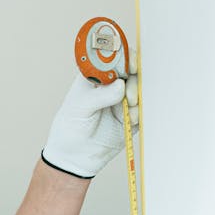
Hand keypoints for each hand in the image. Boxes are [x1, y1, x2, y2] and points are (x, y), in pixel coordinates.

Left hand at [42, 53, 137, 177]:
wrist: (75, 156)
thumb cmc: (70, 127)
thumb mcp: (79, 108)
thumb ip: (99, 96)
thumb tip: (121, 85)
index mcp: (95, 76)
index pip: (113, 58)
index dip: (125, 57)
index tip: (131, 65)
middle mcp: (111, 85)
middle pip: (133, 71)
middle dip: (136, 80)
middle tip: (129, 97)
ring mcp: (123, 100)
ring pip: (141, 89)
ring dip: (139, 98)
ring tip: (128, 111)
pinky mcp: (132, 116)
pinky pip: (144, 109)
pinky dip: (142, 112)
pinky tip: (132, 120)